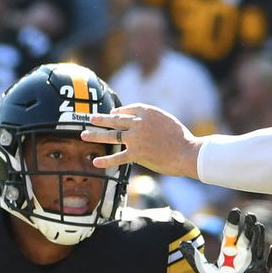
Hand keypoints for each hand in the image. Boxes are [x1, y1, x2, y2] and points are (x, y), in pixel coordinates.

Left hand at [81, 104, 200, 176]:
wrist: (188, 152)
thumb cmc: (182, 138)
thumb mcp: (167, 121)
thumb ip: (152, 119)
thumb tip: (139, 122)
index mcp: (148, 112)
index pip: (128, 110)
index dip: (118, 113)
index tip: (113, 115)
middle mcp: (139, 123)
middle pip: (115, 120)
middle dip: (101, 119)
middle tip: (90, 119)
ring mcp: (136, 138)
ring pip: (111, 135)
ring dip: (96, 135)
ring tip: (84, 135)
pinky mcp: (137, 153)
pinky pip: (117, 157)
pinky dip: (106, 160)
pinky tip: (95, 162)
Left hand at [181, 208, 271, 272]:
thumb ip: (194, 259)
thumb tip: (182, 244)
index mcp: (230, 253)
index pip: (232, 235)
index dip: (234, 223)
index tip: (236, 212)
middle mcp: (242, 256)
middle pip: (247, 238)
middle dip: (249, 226)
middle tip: (250, 215)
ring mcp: (254, 264)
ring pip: (258, 247)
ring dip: (259, 237)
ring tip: (259, 226)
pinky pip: (268, 264)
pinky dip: (270, 257)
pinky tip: (271, 249)